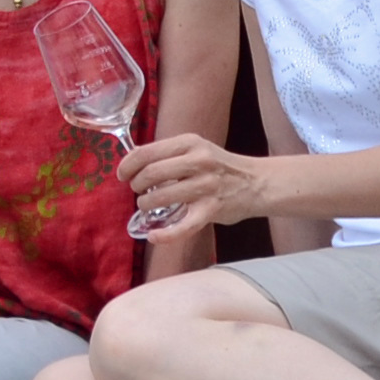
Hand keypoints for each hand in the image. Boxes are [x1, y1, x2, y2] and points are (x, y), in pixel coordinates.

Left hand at [120, 131, 273, 231]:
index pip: (146, 152)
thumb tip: (133, 161)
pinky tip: (154, 236)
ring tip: (147, 206)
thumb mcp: (196, 148)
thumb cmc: (219, 166)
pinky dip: (165, 234)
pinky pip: (184, 226)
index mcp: (189, 143)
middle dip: (137, 185)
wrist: (257, 182)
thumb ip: (170, 154)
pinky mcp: (212, 210)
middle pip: (151, 174)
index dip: (127, 165)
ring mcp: (206, 186)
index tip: (122, 175)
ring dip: (146, 204)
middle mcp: (198, 162)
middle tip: (138, 191)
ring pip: (162, 197)